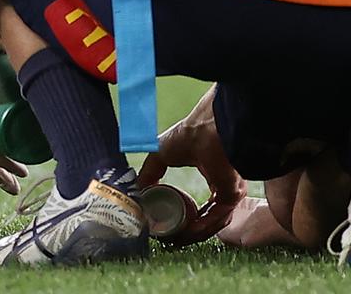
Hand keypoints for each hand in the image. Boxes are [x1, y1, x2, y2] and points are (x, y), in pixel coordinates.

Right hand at [136, 88, 245, 246]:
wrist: (204, 129)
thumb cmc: (186, 135)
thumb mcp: (160, 155)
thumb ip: (149, 172)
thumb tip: (138, 189)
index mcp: (211, 174)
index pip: (202, 202)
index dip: (186, 215)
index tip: (168, 224)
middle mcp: (223, 185)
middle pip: (208, 216)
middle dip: (190, 230)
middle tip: (172, 239)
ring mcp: (229, 191)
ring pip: (213, 221)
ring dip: (195, 233)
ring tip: (176, 240)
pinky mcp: (232, 194)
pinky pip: (217, 217)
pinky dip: (202, 228)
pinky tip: (186, 232)